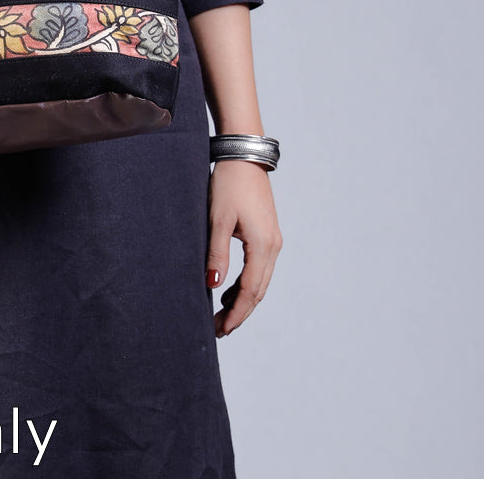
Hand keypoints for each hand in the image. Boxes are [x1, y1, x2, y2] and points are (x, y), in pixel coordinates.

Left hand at [206, 159, 281, 337]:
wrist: (244, 156)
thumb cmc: (229, 184)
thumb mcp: (217, 219)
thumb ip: (216, 253)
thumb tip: (212, 286)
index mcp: (263, 246)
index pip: (250, 291)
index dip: (236, 313)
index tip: (221, 329)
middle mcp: (273, 246)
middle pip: (258, 291)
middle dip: (239, 312)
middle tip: (218, 329)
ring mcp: (273, 240)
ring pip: (260, 281)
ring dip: (243, 299)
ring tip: (222, 314)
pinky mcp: (267, 234)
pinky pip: (259, 268)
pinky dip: (246, 283)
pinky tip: (229, 289)